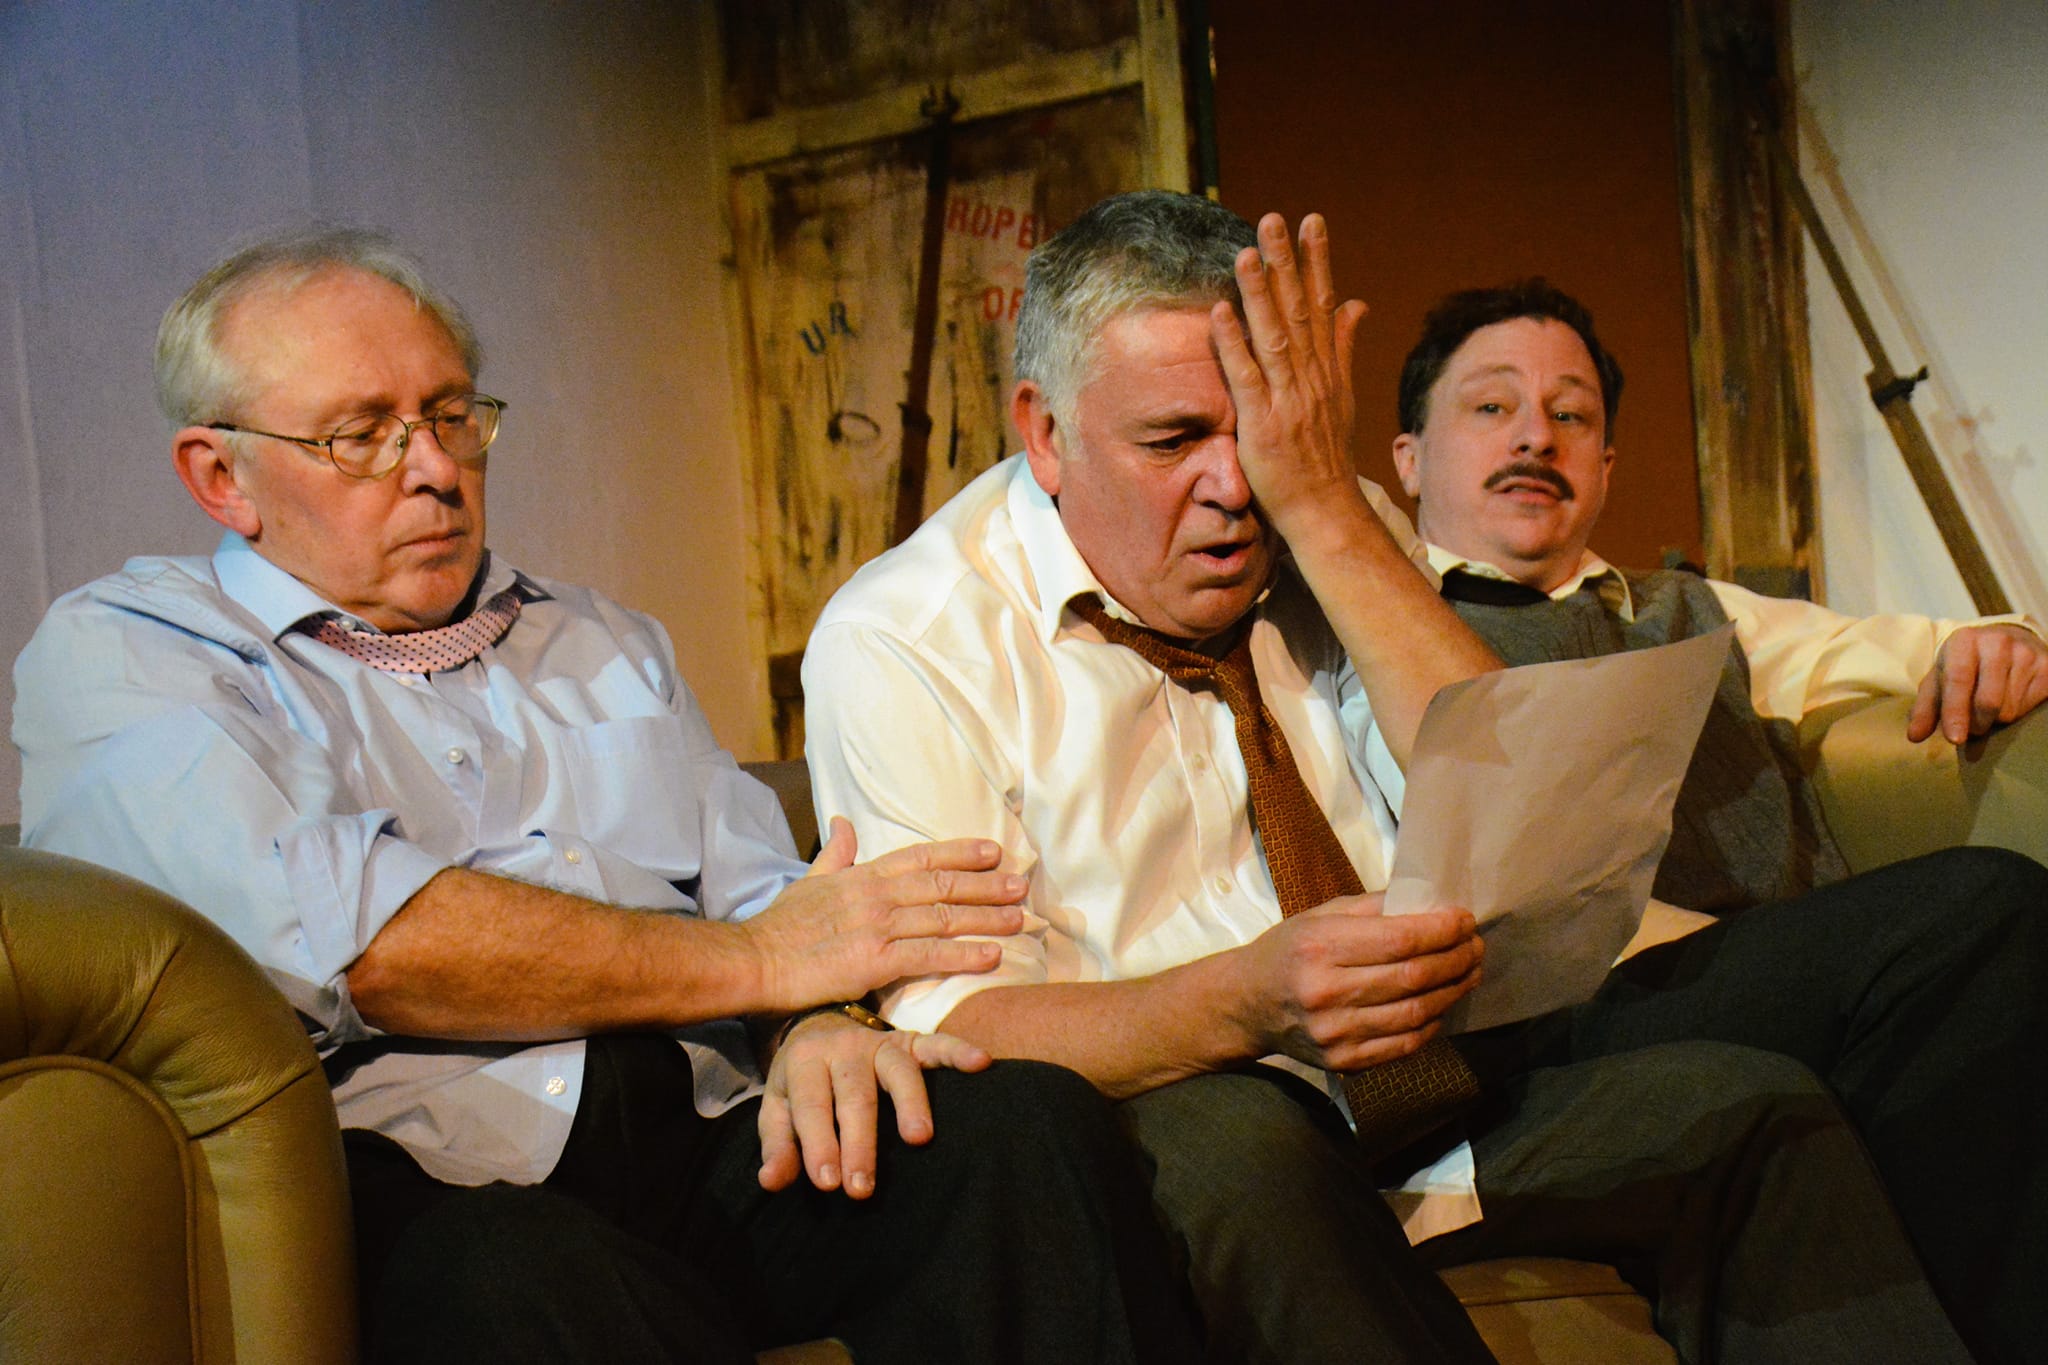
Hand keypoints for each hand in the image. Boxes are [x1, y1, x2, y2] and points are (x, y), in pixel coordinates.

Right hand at [739, 817, 1026, 1013]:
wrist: (753, 960)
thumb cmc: (779, 927)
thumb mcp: (808, 881)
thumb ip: (834, 854)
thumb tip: (845, 822)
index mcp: (862, 875)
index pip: (921, 857)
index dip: (960, 853)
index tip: (993, 851)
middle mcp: (875, 895)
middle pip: (942, 885)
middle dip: (986, 884)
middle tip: (1021, 885)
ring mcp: (876, 926)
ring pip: (943, 918)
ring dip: (986, 918)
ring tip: (1020, 918)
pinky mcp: (873, 960)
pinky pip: (929, 956)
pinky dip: (963, 954)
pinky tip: (992, 956)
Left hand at [756, 1011, 990, 1196]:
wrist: (818, 1023)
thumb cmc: (801, 1080)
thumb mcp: (778, 1108)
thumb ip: (777, 1145)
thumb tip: (771, 1183)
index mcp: (805, 1061)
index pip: (812, 1107)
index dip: (819, 1144)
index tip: (828, 1183)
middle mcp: (844, 1048)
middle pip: (855, 1096)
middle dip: (859, 1142)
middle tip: (863, 1186)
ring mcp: (880, 1042)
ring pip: (898, 1070)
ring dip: (910, 1102)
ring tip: (919, 1138)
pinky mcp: (909, 1040)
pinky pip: (936, 1043)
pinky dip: (958, 1051)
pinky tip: (980, 1063)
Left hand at [1210, 212, 1370, 536]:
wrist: (1326, 511)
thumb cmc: (1326, 457)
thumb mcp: (1341, 396)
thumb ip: (1344, 347)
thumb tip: (1358, 303)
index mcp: (1327, 369)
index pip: (1323, 304)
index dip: (1317, 261)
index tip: (1312, 220)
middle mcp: (1311, 378)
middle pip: (1299, 311)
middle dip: (1287, 263)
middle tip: (1275, 219)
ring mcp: (1288, 401)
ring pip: (1274, 337)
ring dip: (1259, 294)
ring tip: (1247, 252)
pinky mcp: (1264, 426)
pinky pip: (1246, 379)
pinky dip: (1234, 345)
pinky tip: (1221, 313)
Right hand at [1240, 894, 1481, 1071]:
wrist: (1247, 1005)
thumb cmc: (1288, 951)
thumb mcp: (1320, 916)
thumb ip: (1374, 908)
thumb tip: (1431, 906)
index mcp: (1320, 947)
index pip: (1399, 939)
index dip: (1442, 930)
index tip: (1466, 920)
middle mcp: (1326, 992)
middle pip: (1413, 977)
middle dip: (1456, 958)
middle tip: (1476, 946)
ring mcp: (1335, 1033)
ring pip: (1416, 1013)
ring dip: (1453, 991)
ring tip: (1469, 973)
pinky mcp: (1344, 1062)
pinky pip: (1405, 1044)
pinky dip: (1432, 1023)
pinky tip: (1442, 1004)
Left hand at [1908, 624, 2047, 742]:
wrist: (2007, 642)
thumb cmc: (1966, 666)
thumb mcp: (1940, 680)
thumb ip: (1925, 709)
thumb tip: (1914, 736)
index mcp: (1964, 640)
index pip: (1958, 681)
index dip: (1955, 712)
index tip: (1955, 739)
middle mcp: (1998, 642)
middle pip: (1987, 703)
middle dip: (1976, 724)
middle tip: (1972, 726)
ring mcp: (2027, 653)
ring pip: (2009, 710)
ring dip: (1996, 720)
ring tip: (1991, 706)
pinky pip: (2030, 708)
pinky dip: (2017, 714)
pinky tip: (2012, 699)